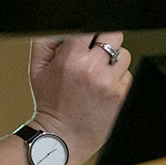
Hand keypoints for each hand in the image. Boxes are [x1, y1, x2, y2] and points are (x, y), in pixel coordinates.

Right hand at [27, 33, 131, 158]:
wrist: (62, 137)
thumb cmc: (49, 102)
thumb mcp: (37, 68)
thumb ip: (46, 41)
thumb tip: (63, 27)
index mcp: (71, 59)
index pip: (91, 27)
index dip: (90, 31)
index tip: (87, 38)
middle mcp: (93, 70)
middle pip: (114, 35)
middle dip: (105, 40)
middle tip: (96, 52)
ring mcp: (110, 84)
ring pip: (124, 55)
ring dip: (114, 60)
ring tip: (98, 73)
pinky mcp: (122, 97)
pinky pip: (128, 76)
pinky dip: (118, 79)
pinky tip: (103, 88)